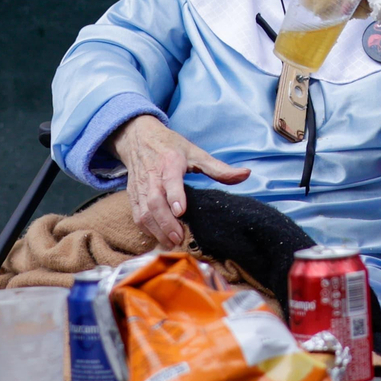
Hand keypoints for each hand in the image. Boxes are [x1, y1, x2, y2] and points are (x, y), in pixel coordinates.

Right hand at [109, 115, 250, 248]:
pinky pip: (136, 215)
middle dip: (166, 222)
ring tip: (171, 243)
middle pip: (155, 202)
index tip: (181, 211)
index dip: (175, 195)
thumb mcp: (196, 152)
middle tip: (179, 238)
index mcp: (170, 162)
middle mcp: (152, 176)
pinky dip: (146, 229)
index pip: (170, 180)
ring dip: (156, 230)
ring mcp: (140, 187)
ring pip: (143, 212)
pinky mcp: (133, 195)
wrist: (139, 137)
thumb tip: (247, 174)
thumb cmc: (171, 146)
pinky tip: (159, 238)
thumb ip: (219, 168)